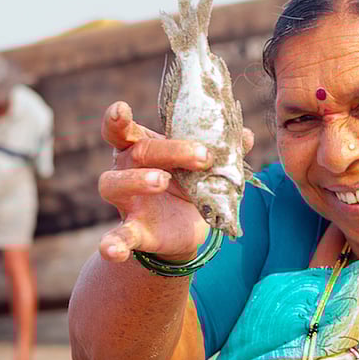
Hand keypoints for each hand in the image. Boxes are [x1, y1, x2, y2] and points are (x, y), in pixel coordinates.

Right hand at [96, 101, 254, 262]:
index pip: (121, 129)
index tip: (122, 108)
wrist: (184, 228)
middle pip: (138, 151)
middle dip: (171, 150)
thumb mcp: (204, 167)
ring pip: (113, 184)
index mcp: (141, 148)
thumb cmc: (188, 184)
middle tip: (203, 157)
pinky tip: (111, 251)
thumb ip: (224, 150)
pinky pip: (116, 237)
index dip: (117, 118)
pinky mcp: (134, 230)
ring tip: (160, 181)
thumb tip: (247, 136)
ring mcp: (127, 201)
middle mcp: (127, 170)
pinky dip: (112, 244)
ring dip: (136, 180)